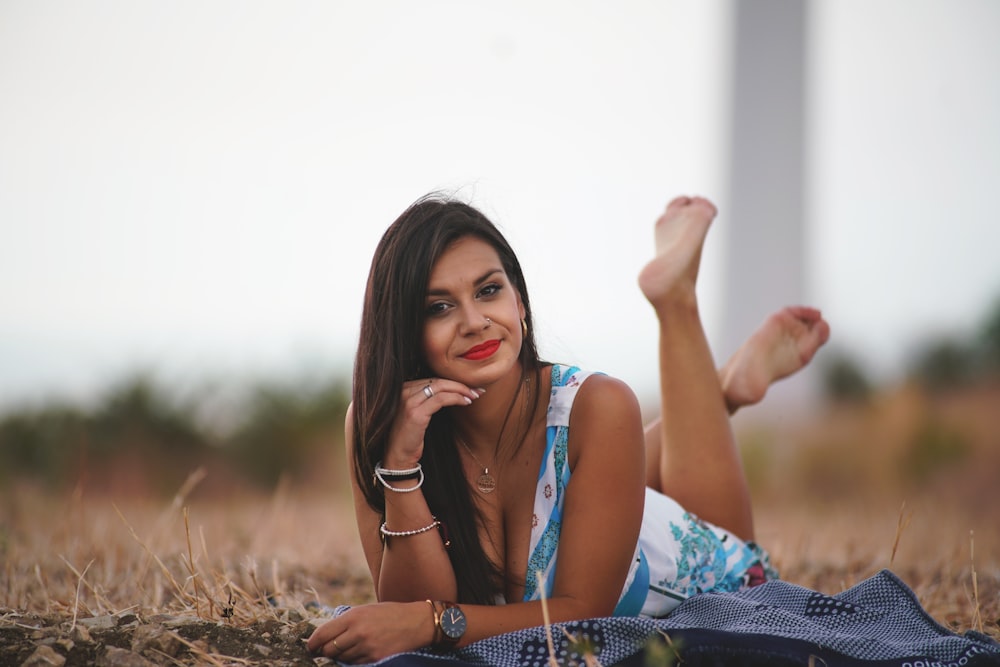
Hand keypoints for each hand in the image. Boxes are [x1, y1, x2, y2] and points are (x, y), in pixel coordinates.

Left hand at [307, 601, 433, 663]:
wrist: (417, 622)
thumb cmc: (390, 614)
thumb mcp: (366, 610)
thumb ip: (347, 621)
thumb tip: (326, 635)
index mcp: (353, 616)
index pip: (323, 633)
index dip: (313, 643)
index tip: (310, 647)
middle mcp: (358, 632)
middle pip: (329, 649)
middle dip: (325, 652)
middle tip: (324, 652)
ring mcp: (366, 647)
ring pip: (341, 659)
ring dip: (340, 657)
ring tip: (347, 650)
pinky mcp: (375, 658)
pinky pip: (355, 664)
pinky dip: (353, 661)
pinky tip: (358, 654)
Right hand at [384, 378, 481, 467]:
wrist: (398, 455)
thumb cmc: (410, 436)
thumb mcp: (419, 413)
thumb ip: (429, 400)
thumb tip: (454, 391)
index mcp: (404, 388)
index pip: (433, 379)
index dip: (453, 382)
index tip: (469, 387)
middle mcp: (404, 391)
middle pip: (438, 380)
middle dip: (460, 384)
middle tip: (477, 390)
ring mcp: (408, 401)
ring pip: (441, 386)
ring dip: (461, 390)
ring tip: (474, 396)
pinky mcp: (415, 413)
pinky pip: (441, 399)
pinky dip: (456, 398)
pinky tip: (466, 402)